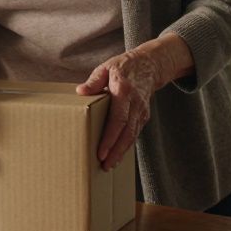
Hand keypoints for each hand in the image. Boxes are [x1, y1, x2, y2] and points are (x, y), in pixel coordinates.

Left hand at [77, 34, 193, 170]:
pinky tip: (116, 155)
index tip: (101, 152)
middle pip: (127, 132)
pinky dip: (126, 146)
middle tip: (104, 165)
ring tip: (109, 165)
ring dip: (121, 152)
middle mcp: (136, 104)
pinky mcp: (144, 116)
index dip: (110, 137)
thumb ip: (94, 80)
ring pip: (132, 136)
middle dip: (116, 151)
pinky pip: (134, 133)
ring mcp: (142, 111)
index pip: (118, 119)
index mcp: (124, 91)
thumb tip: (80, 91)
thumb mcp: (106, 67)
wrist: (150, 65)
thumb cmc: (124, 67)